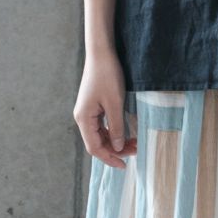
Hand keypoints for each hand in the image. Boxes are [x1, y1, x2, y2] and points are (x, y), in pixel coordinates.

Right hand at [73, 47, 137, 168]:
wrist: (101, 52)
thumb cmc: (107, 75)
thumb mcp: (115, 103)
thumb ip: (116, 127)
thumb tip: (116, 148)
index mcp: (84, 119)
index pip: (94, 147)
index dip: (109, 158)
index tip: (125, 165)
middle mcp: (82, 117)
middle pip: (97, 142)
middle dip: (115, 149)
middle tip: (135, 151)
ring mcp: (86, 110)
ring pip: (99, 134)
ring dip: (115, 140)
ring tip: (133, 142)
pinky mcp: (92, 104)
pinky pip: (101, 124)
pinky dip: (112, 130)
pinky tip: (124, 132)